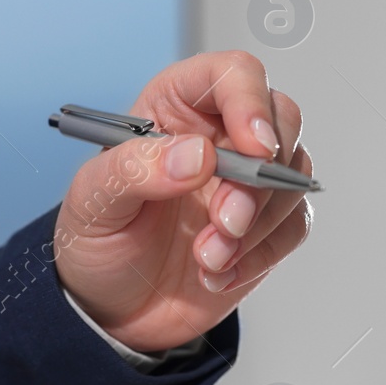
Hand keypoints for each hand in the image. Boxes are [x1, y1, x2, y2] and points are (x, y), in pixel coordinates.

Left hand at [54, 50, 312, 352]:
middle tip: (224, 222)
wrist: (112, 310)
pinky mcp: (266, 224)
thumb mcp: (91, 203)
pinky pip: (293, 225)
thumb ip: (133, 170)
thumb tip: (195, 154)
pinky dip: (260, 254)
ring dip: (255, 226)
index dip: (250, 102)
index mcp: (174, 108)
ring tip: (206, 258)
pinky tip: (216, 273)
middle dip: (259, 178)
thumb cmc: (97, 243)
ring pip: (291, 175)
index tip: (253, 149)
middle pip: (280, 119)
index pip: (232, 74)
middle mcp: (218, 135)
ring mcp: (247, 179)